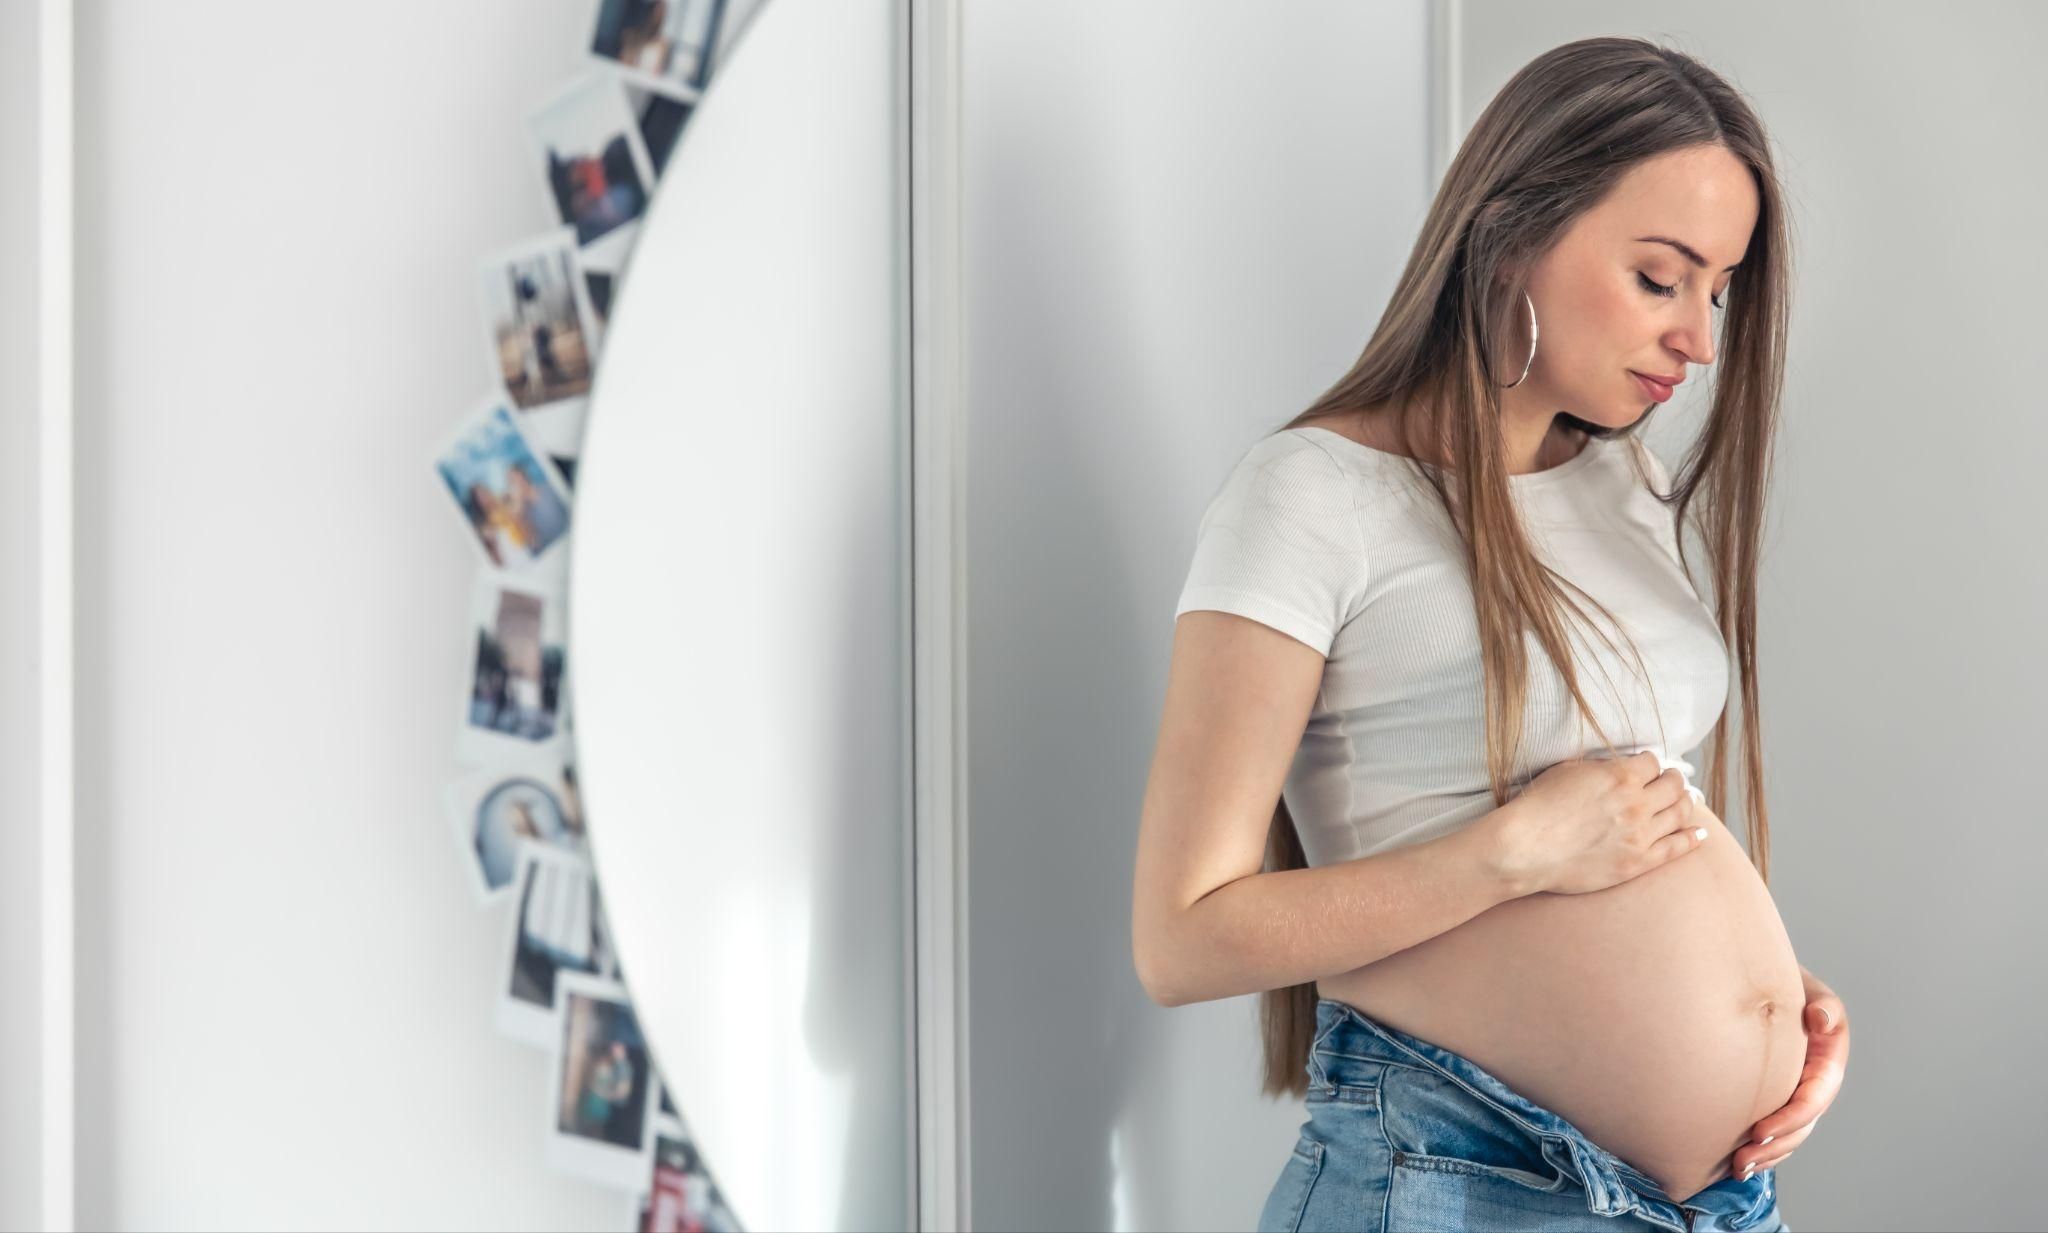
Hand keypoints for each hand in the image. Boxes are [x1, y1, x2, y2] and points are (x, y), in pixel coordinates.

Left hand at [1731, 967, 1848, 1180]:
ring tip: (1737, 1168)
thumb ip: (1822, 1004)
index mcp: (1828, 1060)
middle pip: (1801, 1125)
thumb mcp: (1809, 988)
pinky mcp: (1780, 1097)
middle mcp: (1816, 1082)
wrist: (1763, 983)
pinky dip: (1763, 1149)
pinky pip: (1778, 1131)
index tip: (1758, 1131)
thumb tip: (1820, 1019)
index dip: (1788, 1118)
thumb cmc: (1789, 985)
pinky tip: (1738, 1162)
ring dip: (1767, 1155)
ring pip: (1790, 1135)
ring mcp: (1799, 1092)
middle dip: (1774, 1146)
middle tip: (1741, 1158)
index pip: (1812, 1098)